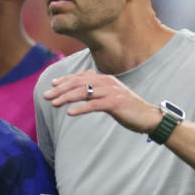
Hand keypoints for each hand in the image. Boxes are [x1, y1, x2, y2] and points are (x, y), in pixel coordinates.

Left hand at [43, 70, 162, 133]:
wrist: (148, 117)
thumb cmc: (129, 108)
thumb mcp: (112, 95)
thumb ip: (99, 87)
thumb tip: (87, 79)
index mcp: (105, 79)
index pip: (81, 77)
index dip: (65, 80)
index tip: (52, 85)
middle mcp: (107, 82)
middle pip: (79, 83)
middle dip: (60, 89)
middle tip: (46, 95)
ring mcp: (111, 92)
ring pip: (83, 92)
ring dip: (66, 98)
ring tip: (53, 103)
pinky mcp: (115, 103)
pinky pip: (93, 105)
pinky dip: (80, 108)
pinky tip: (69, 113)